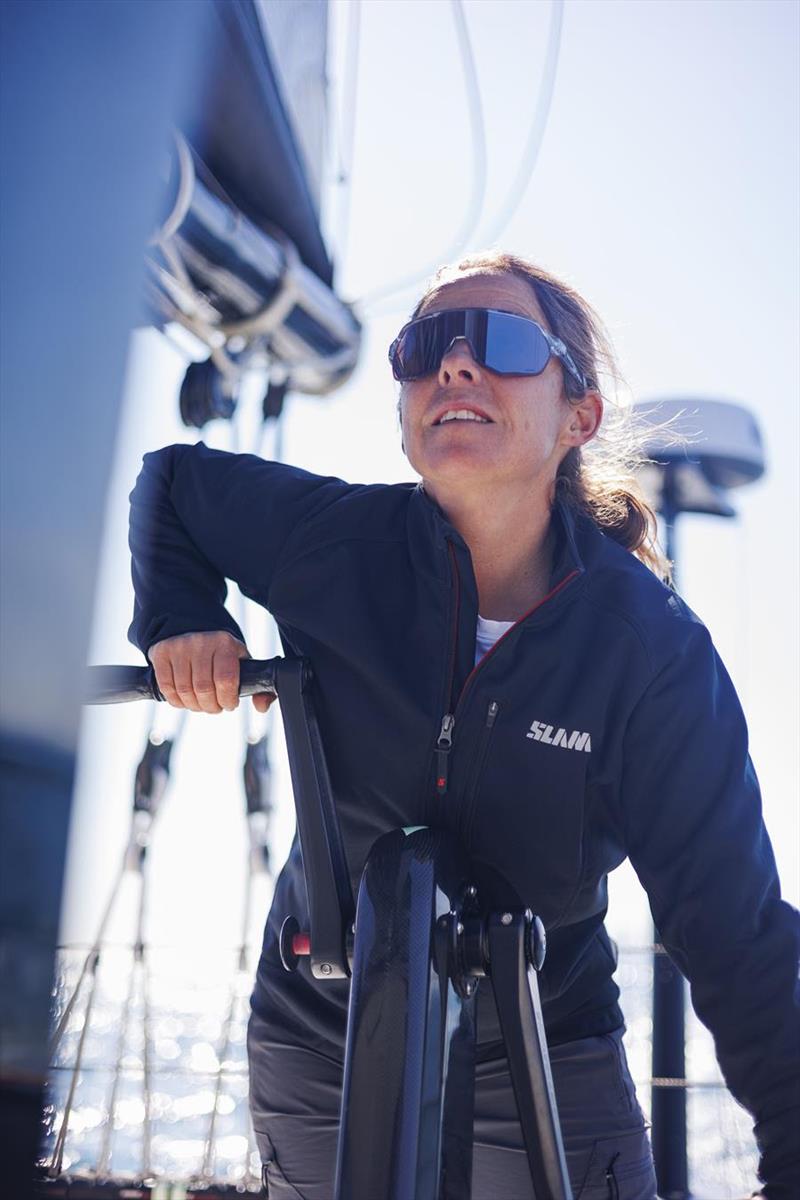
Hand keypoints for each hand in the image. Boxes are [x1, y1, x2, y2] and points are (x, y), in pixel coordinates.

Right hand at [148, 630, 276, 714]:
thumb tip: (261, 707)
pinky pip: (167, 687)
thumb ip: (258, 687)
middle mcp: (201, 642)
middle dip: (211, 706)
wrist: (192, 626)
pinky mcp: (161, 653)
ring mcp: (179, 647)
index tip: (229, 704)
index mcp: (225, 643)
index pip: (226, 680)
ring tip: (201, 703)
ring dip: (194, 706)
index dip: (227, 700)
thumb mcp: (241, 662)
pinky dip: (176, 701)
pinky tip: (185, 699)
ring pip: (184, 691)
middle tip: (215, 707)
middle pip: (203, 689)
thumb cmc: (221, 652)